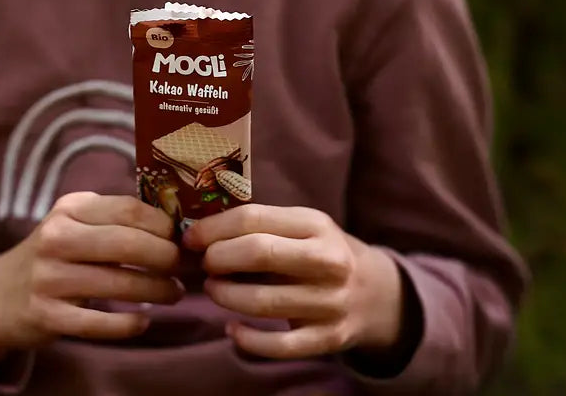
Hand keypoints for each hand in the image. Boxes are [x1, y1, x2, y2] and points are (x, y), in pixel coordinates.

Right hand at [0, 192, 181, 368]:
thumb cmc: (53, 254)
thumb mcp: (74, 223)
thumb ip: (113, 219)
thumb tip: (173, 225)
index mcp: (70, 208)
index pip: (127, 209)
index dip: (162, 224)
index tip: (181, 237)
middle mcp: (57, 237)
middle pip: (126, 243)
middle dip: (165, 257)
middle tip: (183, 267)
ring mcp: (49, 278)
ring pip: (117, 284)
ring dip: (156, 290)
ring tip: (174, 293)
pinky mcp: (46, 315)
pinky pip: (98, 323)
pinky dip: (127, 324)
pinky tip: (144, 321)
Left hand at [183, 205, 403, 359]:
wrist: (375, 293)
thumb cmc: (321, 252)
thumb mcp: (303, 226)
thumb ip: (262, 226)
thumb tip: (201, 231)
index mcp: (316, 224)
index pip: (255, 219)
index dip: (215, 228)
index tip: (190, 238)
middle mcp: (327, 260)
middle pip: (260, 254)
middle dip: (219, 258)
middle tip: (203, 264)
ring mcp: (330, 302)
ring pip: (264, 302)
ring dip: (226, 296)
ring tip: (212, 289)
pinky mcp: (328, 339)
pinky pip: (279, 347)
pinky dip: (248, 340)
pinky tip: (232, 329)